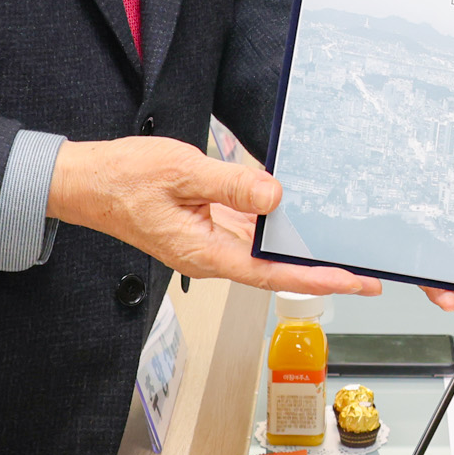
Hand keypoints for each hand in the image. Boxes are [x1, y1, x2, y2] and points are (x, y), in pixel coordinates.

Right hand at [46, 137, 380, 297]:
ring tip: (343, 247)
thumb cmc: (123, 180)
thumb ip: (233, 184)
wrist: (87, 183)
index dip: (317, 280)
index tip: (353, 283)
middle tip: (366, 270)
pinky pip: (247, 230)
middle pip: (275, 267)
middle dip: (320, 269)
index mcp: (205, 253)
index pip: (273, 273)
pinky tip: (297, 216)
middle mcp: (210, 256)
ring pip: (262, 249)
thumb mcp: (183, 171)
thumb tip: (276, 196)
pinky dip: (274, 225)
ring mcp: (208, 244)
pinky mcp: (205, 228)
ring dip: (299, 248)